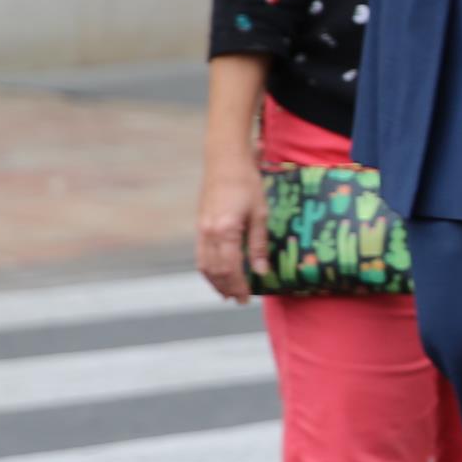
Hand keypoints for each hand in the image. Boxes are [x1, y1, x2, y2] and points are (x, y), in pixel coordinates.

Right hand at [196, 156, 269, 302]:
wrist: (225, 161)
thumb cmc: (247, 184)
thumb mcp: (260, 213)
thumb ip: (259, 244)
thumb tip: (261, 271)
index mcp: (225, 231)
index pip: (230, 268)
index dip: (238, 286)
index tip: (246, 298)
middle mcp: (208, 233)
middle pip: (215, 271)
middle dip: (226, 288)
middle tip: (239, 300)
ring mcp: (201, 229)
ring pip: (203, 265)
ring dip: (214, 282)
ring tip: (227, 293)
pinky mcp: (199, 224)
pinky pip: (200, 253)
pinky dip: (207, 268)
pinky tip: (217, 273)